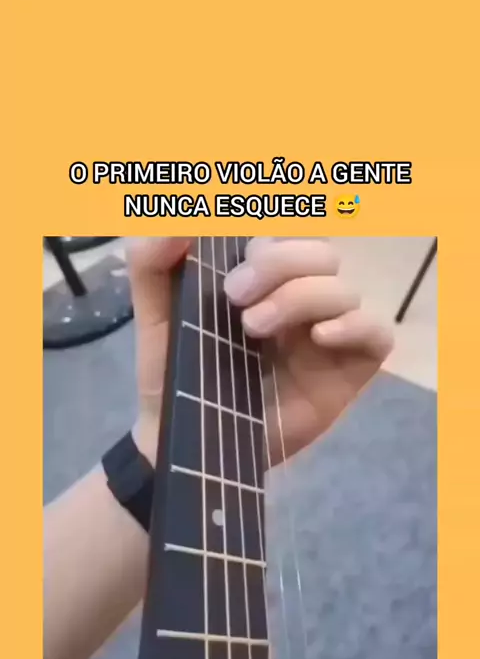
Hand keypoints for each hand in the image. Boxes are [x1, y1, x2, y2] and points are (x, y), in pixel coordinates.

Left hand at [129, 237, 393, 467]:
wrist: (184, 438)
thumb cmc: (175, 375)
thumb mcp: (155, 315)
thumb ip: (153, 263)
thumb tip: (176, 221)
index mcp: (265, 278)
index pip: (290, 231)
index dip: (270, 234)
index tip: (232, 258)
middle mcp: (302, 298)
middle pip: (322, 252)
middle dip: (280, 263)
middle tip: (235, 296)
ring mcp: (329, 332)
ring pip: (345, 289)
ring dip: (301, 297)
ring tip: (253, 329)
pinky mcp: (349, 368)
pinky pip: (377, 333)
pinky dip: (355, 325)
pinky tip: (320, 337)